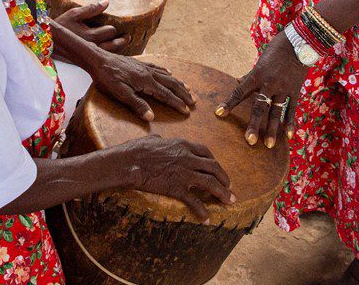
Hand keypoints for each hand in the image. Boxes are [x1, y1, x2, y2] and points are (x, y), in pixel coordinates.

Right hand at [54, 1, 128, 52]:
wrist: (47, 41)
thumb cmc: (60, 25)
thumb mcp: (74, 13)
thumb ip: (91, 8)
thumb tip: (107, 2)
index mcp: (90, 35)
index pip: (110, 31)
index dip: (113, 27)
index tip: (114, 25)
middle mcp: (92, 46)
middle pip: (114, 45)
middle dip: (122, 40)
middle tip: (127, 36)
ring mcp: (89, 54)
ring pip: (110, 53)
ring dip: (118, 48)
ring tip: (123, 43)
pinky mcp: (86, 60)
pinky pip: (102, 58)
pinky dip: (109, 54)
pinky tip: (111, 50)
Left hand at [88, 52, 195, 121]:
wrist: (98, 59)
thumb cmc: (107, 78)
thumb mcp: (120, 94)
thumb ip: (136, 105)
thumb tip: (151, 117)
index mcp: (146, 82)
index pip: (166, 95)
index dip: (177, 103)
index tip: (187, 111)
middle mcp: (149, 73)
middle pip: (171, 84)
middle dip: (183, 94)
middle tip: (194, 101)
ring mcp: (145, 67)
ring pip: (167, 76)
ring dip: (178, 83)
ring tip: (188, 89)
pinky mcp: (139, 63)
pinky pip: (158, 67)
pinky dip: (166, 72)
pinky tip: (169, 72)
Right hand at [113, 135, 233, 220]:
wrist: (129, 162)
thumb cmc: (136, 150)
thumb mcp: (152, 140)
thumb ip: (161, 141)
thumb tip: (160, 140)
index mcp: (182, 145)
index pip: (206, 152)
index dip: (215, 162)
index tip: (218, 170)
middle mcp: (188, 158)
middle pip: (214, 167)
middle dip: (224, 178)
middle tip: (229, 187)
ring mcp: (184, 173)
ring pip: (211, 183)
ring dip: (223, 193)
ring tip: (229, 201)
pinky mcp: (176, 188)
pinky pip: (194, 201)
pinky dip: (202, 211)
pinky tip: (206, 219)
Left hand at [216, 31, 307, 149]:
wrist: (299, 42)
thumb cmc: (277, 49)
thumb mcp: (260, 60)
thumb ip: (250, 74)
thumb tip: (239, 81)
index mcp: (257, 75)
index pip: (239, 92)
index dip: (229, 103)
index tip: (219, 114)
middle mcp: (269, 84)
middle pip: (259, 107)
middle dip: (254, 125)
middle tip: (249, 141)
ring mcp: (284, 88)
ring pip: (276, 113)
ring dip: (273, 130)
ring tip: (269, 145)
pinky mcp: (296, 90)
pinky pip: (293, 109)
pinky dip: (291, 122)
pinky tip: (289, 136)